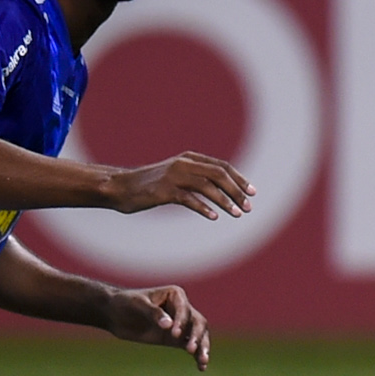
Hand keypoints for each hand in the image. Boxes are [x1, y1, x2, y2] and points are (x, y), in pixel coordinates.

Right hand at [105, 152, 253, 219]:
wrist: (121, 187)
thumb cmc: (152, 185)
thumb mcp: (176, 176)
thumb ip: (196, 178)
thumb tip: (222, 189)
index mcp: (189, 158)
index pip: (222, 166)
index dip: (239, 179)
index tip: (252, 193)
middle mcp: (184, 163)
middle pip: (218, 174)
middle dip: (236, 191)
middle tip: (248, 207)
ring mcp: (173, 176)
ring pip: (207, 186)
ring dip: (225, 201)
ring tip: (237, 214)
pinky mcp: (164, 190)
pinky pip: (189, 199)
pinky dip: (203, 207)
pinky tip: (214, 217)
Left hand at [107, 284, 211, 369]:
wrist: (113, 314)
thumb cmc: (124, 303)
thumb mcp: (136, 304)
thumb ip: (153, 313)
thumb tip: (169, 325)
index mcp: (175, 295)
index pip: (184, 309)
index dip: (182, 321)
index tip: (174, 334)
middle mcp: (182, 309)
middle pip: (197, 322)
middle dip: (197, 336)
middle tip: (191, 349)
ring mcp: (180, 325)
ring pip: (198, 335)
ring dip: (202, 347)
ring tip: (203, 361)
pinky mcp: (175, 339)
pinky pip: (190, 347)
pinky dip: (196, 356)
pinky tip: (201, 367)